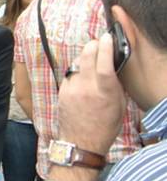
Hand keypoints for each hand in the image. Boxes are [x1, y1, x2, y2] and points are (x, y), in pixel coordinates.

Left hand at [58, 33, 125, 154]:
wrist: (81, 143)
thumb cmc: (104, 127)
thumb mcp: (119, 106)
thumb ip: (115, 85)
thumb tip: (111, 65)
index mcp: (104, 93)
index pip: (104, 63)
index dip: (105, 47)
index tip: (107, 37)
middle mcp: (86, 89)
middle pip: (86, 56)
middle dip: (93, 45)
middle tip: (98, 42)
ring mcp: (71, 89)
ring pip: (76, 63)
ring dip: (84, 56)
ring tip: (90, 58)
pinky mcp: (61, 92)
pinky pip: (69, 74)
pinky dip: (76, 70)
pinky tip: (81, 74)